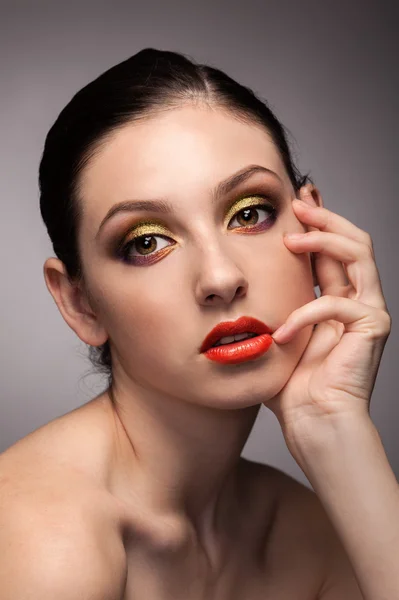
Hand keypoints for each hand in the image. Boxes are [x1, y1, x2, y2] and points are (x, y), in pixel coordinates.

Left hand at [265, 186, 390, 444]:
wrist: (314, 424)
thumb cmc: (292, 388)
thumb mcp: (276, 335)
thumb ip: (272, 308)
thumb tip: (241, 287)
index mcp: (336, 301)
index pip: (331, 251)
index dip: (316, 222)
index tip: (293, 201)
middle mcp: (358, 301)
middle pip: (354, 241)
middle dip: (326, 216)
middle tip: (299, 201)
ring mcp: (369, 312)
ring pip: (359, 253)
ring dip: (324, 238)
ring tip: (291, 236)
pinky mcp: (372, 327)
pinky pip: (337, 303)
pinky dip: (304, 313)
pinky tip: (281, 333)